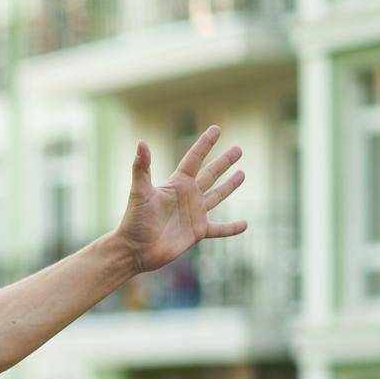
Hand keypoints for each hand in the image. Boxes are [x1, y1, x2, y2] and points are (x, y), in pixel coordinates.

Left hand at [113, 124, 247, 274]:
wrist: (134, 249)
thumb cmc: (134, 220)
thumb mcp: (139, 192)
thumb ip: (141, 168)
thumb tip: (142, 143)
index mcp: (176, 184)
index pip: (194, 159)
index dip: (205, 143)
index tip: (216, 129)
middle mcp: (187, 196)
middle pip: (210, 174)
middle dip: (224, 162)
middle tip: (238, 149)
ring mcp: (194, 214)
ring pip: (217, 196)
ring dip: (229, 186)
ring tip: (242, 174)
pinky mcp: (197, 232)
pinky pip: (220, 229)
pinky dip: (232, 228)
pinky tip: (245, 224)